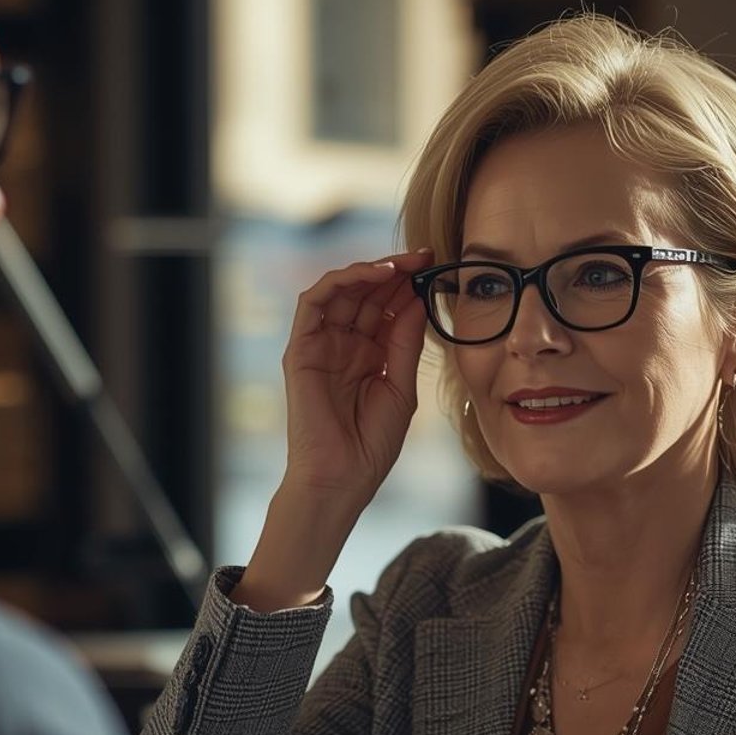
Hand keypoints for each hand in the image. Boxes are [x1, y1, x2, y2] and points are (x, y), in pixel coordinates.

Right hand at [279, 249, 432, 507]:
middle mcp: (343, 344)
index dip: (408, 285)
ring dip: (370, 271)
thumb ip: (405, 342)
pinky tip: (373, 276)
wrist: (342, 478)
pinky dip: (341, 281)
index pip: (386, 308)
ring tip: (401, 265)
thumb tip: (417, 298)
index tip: (436, 267)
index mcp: (368, 355)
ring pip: (340, 290)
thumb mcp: (400, 387)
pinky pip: (312, 302)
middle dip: (394, 272)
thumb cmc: (371, 445)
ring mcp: (320, 345)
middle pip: (365, 294)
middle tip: (423, 256)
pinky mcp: (300, 349)